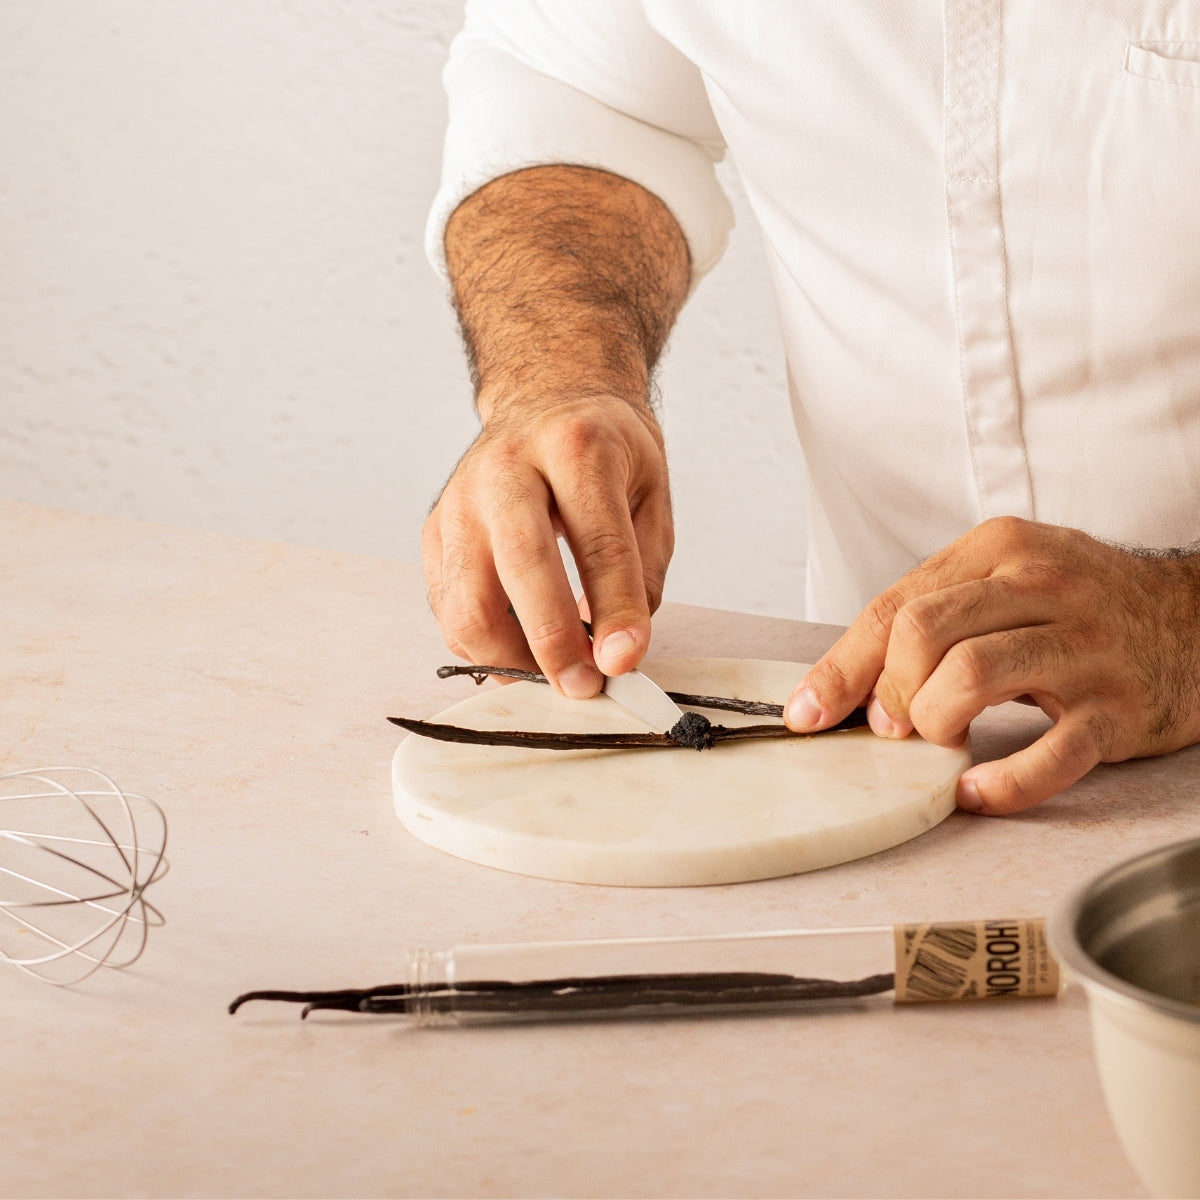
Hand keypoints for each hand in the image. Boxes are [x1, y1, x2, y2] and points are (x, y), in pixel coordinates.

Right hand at [422, 393, 673, 696]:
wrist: (546, 398)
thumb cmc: (602, 449)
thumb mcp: (649, 492)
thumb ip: (642, 571)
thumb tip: (619, 651)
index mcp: (575, 447)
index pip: (597, 541)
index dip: (613, 610)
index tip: (624, 662)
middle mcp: (507, 468)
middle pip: (521, 566)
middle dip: (553, 642)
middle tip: (584, 686)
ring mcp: (460, 499)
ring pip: (468, 602)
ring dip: (511, 658)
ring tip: (552, 675)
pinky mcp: (435, 531)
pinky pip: (449, 610)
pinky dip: (484, 647)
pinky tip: (520, 652)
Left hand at [784, 517, 1199, 813]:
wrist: (1194, 622)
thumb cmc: (1078, 607)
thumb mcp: (1005, 581)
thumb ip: (932, 618)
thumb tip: (852, 687)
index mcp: (999, 550)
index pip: (895, 607)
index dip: (841, 669)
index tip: (808, 713)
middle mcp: (1041, 587)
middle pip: (923, 633)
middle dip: (889, 693)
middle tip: (891, 727)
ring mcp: (1083, 648)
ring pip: (971, 678)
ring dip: (933, 725)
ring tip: (938, 743)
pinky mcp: (1116, 709)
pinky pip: (1046, 755)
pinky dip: (997, 783)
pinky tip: (972, 790)